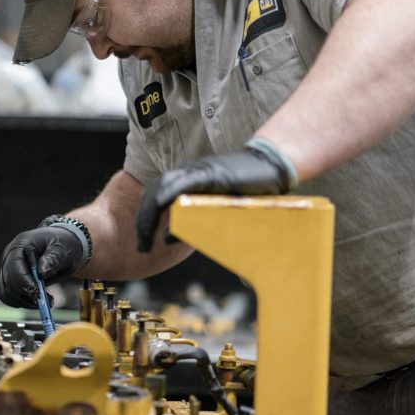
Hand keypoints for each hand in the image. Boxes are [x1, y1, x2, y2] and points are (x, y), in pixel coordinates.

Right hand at [0, 226, 84, 306]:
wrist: (62, 252)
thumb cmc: (62, 245)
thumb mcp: (62, 249)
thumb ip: (53, 258)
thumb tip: (42, 272)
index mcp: (19, 246)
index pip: (13, 266)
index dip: (24, 281)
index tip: (38, 293)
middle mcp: (8, 258)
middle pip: (8, 282)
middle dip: (26, 294)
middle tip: (45, 300)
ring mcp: (7, 271)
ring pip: (7, 293)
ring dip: (25, 302)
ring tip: (45, 301)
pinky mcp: (10, 282)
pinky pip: (9, 298)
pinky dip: (22, 303)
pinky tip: (38, 301)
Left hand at [135, 144, 292, 251]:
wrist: (272, 165)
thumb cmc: (251, 191)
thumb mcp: (220, 210)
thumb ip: (203, 223)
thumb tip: (188, 247)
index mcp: (187, 181)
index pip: (155, 197)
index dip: (145, 219)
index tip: (143, 243)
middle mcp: (188, 173)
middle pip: (153, 193)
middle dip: (143, 222)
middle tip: (141, 248)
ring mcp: (198, 171)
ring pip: (163, 188)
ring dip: (151, 215)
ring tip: (147, 240)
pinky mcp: (211, 173)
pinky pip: (185, 182)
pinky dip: (170, 194)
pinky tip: (162, 207)